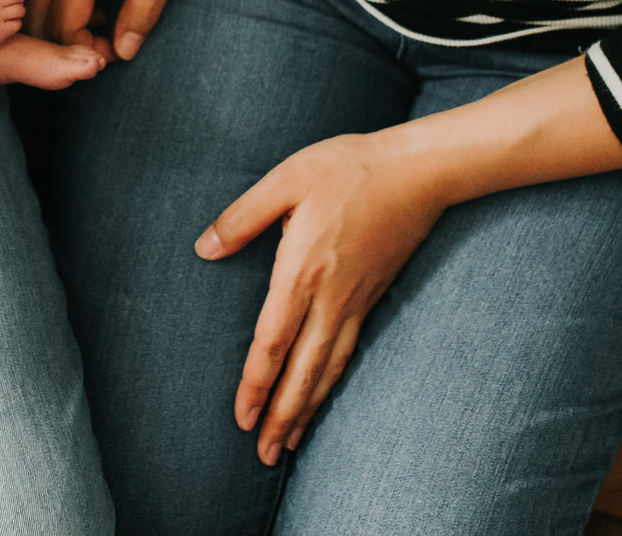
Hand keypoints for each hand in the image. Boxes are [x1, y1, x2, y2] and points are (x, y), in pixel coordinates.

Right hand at [25, 0, 196, 61]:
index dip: (84, 53)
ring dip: (55, 26)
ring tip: (100, 26)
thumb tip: (123, 51)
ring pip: (28, 2)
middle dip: (64, 47)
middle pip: (35, 19)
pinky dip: (51, 4)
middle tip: (105, 47)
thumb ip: (146, 7)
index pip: (62, 27)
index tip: (114, 53)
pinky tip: (89, 3)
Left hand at [197, 130, 448, 463]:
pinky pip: (348, 352)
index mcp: (301, 270)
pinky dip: (332, 382)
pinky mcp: (372, 297)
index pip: (272, 342)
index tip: (241, 417)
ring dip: (307, 409)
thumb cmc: (347, 167)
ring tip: (288, 443)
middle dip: (281, 415)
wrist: (417, 172)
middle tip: (263, 454)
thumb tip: (204, 248)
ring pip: (328, 369)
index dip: (256, 384)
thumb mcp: (286, 179)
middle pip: (302, 371)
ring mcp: (355, 301)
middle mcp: (329, 296)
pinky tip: (323, 394)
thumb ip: (242, 216)